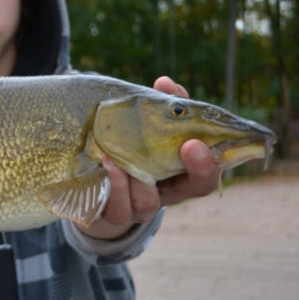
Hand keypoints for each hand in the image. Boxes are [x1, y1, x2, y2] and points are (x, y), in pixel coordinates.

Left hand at [77, 76, 220, 239]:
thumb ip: (162, 107)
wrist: (88, 183)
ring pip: (148, 203)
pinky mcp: (111, 216)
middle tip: (188, 145)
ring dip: (138, 178)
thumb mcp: (148, 130)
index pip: (208, 174)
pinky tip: (107, 164)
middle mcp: (166, 195)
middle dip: (195, 169)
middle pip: (193, 189)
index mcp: (182, 174)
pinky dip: (114, 187)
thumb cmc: (127, 150)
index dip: (209, 163)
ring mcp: (139, 209)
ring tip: (120, 155)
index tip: (198, 141)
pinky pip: (117, 210)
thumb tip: (165, 83)